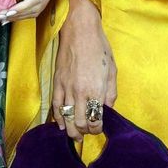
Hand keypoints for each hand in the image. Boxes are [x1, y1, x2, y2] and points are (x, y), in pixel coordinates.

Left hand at [0, 0, 60, 21]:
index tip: (8, 11)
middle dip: (19, 14)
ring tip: (4, 18)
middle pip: (38, 6)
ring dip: (21, 16)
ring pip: (37, 9)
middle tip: (2, 17)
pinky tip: (11, 15)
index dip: (23, 7)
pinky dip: (23, 12)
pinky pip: (36, 6)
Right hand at [51, 0, 117, 139]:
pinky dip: (58, 118)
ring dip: (71, 130)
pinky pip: (55, 106)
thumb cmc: (99, 48)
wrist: (79, 30)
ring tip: (76, 136)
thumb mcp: (112, 70)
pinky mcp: (56, 83)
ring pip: (66, 117)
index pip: (95, 119)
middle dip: (85, 131)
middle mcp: (79, 92)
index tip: (100, 128)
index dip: (97, 128)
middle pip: (79, 122)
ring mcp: (65, 88)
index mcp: (95, 89)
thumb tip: (107, 109)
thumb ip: (110, 92)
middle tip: (88, 132)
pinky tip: (61, 125)